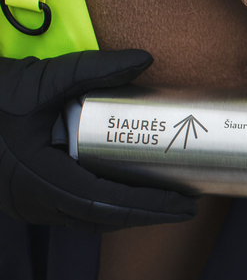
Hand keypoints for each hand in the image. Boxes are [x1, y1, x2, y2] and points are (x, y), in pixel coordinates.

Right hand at [0, 51, 196, 231]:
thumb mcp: (40, 79)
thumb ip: (92, 70)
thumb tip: (144, 59)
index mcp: (40, 178)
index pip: (108, 201)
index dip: (149, 206)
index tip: (183, 204)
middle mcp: (36, 201)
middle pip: (105, 218)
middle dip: (147, 215)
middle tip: (185, 205)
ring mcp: (30, 205)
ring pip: (90, 220)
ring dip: (128, 215)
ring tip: (163, 202)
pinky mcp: (29, 200)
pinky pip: (75, 213)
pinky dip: (106, 209)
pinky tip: (125, 195)